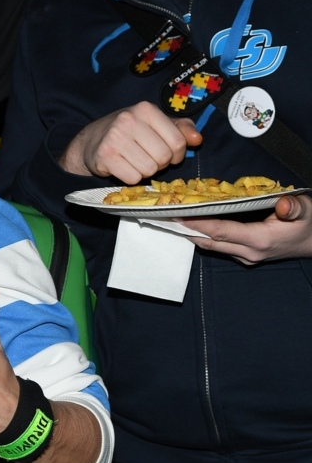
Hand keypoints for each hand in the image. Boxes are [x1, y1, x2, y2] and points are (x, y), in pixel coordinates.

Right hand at [59, 101, 201, 182]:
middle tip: (146, 157)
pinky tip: (122, 166)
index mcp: (146, 109)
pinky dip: (131, 177)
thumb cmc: (128, 132)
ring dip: (144, 171)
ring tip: (133, 161)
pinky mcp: (105, 155)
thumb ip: (180, 129)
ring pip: (149, 169)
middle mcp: (129, 119)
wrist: (90, 141)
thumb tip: (197, 139)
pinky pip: (133, 178)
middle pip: (164, 157)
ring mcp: (115, 137)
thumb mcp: (154, 124)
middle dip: (159, 163)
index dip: (176, 154)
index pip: (178, 141)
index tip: (165, 153)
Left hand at [182, 194, 311, 264]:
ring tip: (173, 217)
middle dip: (186, 229)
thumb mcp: (306, 210)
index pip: (221, 231)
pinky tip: (193, 223)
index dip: (198, 223)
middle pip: (209, 242)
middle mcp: (249, 252)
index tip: (178, 213)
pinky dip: (204, 234)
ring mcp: (246, 256)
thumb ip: (293, 207)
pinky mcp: (245, 255)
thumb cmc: (309, 222)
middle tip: (165, 214)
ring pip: (211, 246)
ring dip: (192, 232)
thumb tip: (283, 206)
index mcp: (260, 240)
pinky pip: (218, 246)